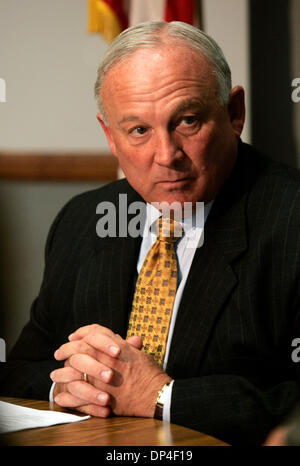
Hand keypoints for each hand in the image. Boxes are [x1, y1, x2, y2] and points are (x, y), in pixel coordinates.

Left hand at [51, 324, 170, 417]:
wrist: (156, 395)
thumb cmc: (150, 374)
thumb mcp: (138, 354)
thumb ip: (126, 345)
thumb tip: (119, 337)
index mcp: (116, 346)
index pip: (94, 332)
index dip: (82, 332)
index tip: (73, 336)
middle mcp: (107, 358)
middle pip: (81, 347)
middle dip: (67, 348)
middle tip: (58, 352)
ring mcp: (102, 376)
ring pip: (75, 367)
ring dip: (62, 370)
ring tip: (55, 374)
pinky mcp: (101, 395)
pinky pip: (78, 392)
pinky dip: (67, 394)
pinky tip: (61, 395)